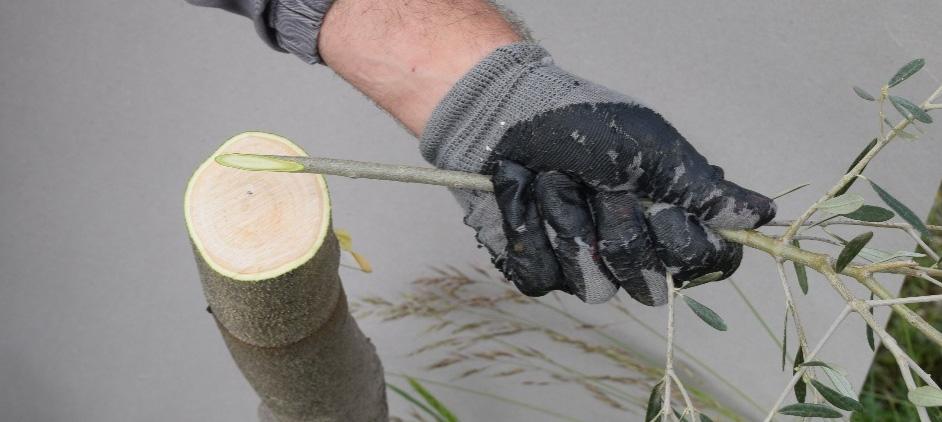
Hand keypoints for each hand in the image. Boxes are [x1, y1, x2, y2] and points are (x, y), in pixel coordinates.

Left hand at [421, 43, 775, 304]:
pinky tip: (525, 193)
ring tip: (554, 180)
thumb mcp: (651, 148)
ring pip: (592, 286)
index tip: (661, 208)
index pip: (706, 263)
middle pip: (646, 282)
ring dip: (568, 221)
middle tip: (600, 184)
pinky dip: (528, 228)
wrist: (507, 115)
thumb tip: (764, 215)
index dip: (684, 244)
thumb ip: (703, 188)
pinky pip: (540, 278)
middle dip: (617, 224)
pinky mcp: (538, 268)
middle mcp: (632, 250)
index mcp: (668, 218)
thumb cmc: (584, 124)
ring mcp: (584, 264)